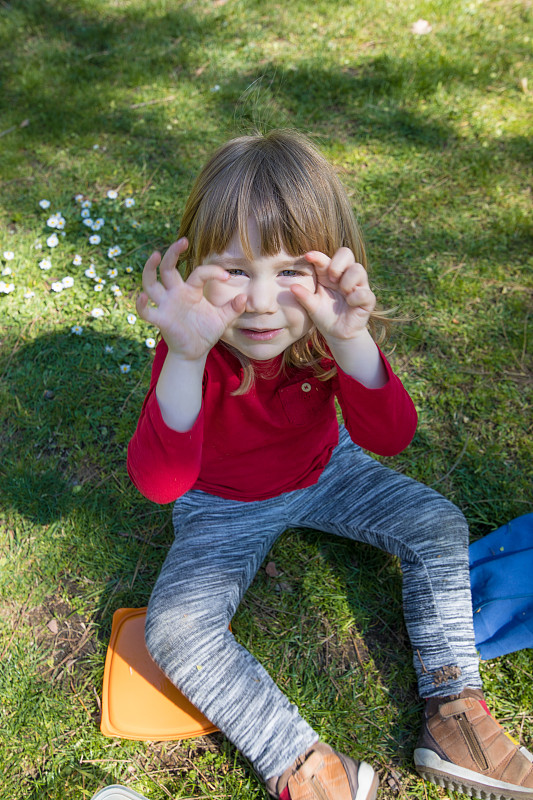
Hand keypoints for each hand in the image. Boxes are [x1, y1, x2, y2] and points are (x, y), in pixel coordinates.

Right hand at [136, 239, 245, 360]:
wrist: (195, 352)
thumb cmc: (205, 332)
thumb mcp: (222, 319)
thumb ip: (233, 308)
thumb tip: (244, 298)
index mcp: (191, 290)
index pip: (199, 273)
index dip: (213, 272)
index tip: (228, 276)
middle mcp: (175, 293)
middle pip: (168, 268)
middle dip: (173, 253)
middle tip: (183, 240)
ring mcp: (166, 305)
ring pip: (151, 283)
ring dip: (150, 269)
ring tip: (155, 254)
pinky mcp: (161, 320)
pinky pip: (147, 312)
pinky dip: (142, 305)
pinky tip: (143, 296)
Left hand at [290, 248, 375, 343]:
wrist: (337, 334)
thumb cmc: (324, 316)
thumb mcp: (311, 307)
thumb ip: (303, 297)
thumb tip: (292, 287)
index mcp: (329, 274)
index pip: (327, 258)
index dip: (318, 255)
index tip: (308, 256)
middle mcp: (345, 276)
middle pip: (346, 253)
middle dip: (338, 263)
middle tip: (331, 278)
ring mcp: (358, 286)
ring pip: (358, 269)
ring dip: (348, 279)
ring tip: (342, 291)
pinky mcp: (367, 300)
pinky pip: (365, 292)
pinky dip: (356, 296)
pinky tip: (349, 303)